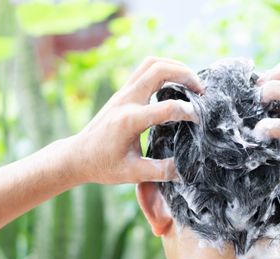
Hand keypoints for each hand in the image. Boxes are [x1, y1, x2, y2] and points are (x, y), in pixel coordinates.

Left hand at [68, 57, 202, 184]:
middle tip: (202, 91)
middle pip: (159, 70)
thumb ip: (161, 171)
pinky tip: (177, 84)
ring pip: (152, 63)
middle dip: (185, 75)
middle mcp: (126, 100)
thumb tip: (186, 170)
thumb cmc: (104, 166)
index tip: (201, 120)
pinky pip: (146, 69)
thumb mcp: (133, 174)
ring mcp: (123, 92)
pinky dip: (165, 70)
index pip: (166, 107)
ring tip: (193, 83)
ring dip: (175, 67)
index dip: (188, 111)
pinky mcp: (124, 92)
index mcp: (129, 120)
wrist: (77, 156)